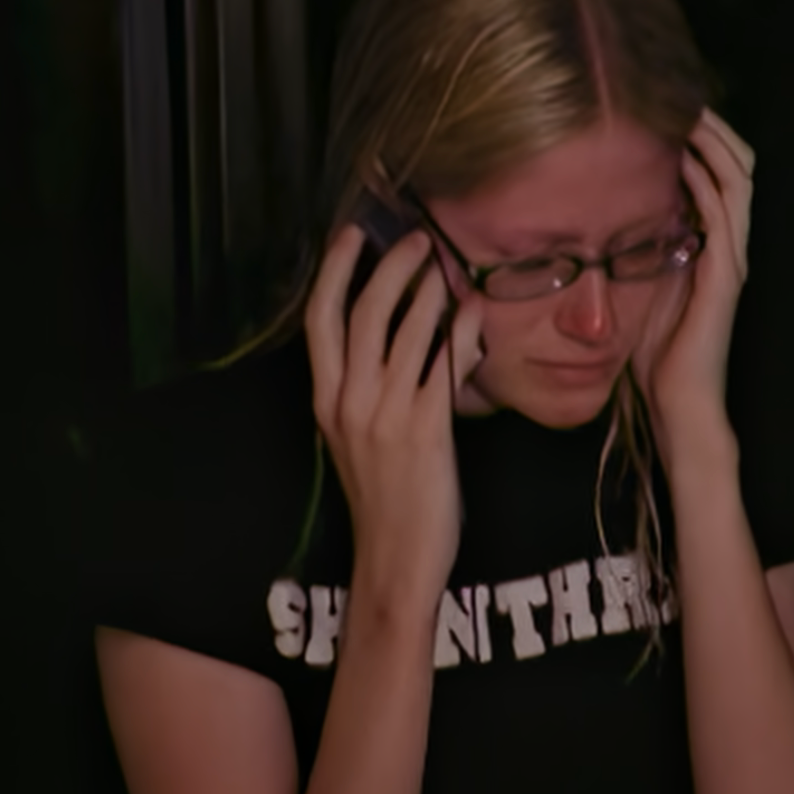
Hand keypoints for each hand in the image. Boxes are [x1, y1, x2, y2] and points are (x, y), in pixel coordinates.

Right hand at [305, 227, 485, 612]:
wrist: (395, 558)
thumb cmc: (384, 499)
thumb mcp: (360, 438)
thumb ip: (373, 390)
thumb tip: (410, 337)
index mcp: (326, 401)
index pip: (319, 321)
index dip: (333, 272)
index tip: (350, 235)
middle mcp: (350, 401)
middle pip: (361, 313)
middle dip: (388, 267)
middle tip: (416, 239)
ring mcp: (386, 414)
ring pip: (405, 331)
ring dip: (429, 291)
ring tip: (447, 266)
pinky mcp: (424, 429)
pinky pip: (443, 364)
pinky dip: (460, 330)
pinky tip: (473, 311)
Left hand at [634, 108, 754, 447]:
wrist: (678, 404)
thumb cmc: (657, 356)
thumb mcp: (643, 291)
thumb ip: (640, 254)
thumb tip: (608, 218)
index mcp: (712, 248)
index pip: (720, 177)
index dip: (704, 141)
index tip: (670, 111)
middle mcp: (728, 247)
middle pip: (738, 167)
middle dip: (714, 130)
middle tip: (683, 99)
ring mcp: (730, 259)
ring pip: (737, 181)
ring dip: (713, 144)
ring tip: (687, 114)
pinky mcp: (724, 274)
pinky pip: (722, 215)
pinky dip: (705, 181)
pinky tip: (681, 160)